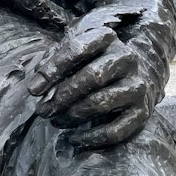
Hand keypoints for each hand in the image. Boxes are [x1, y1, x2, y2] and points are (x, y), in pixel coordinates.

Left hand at [26, 17, 153, 148]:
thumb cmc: (95, 61)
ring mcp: (137, 86)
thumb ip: (54, 62)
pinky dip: (92, 138)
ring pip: (101, 103)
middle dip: (62, 96)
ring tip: (55, 121)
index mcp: (107, 38)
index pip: (78, 49)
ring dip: (73, 116)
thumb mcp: (76, 51)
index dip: (53, 69)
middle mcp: (127, 59)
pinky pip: (116, 130)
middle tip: (42, 110)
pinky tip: (74, 138)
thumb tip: (36, 87)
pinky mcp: (142, 112)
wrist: (140, 74)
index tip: (33, 90)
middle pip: (92, 77)